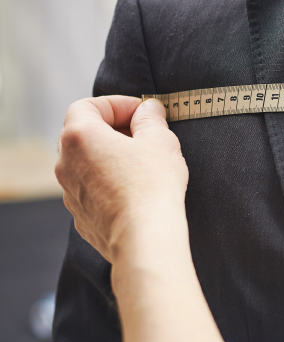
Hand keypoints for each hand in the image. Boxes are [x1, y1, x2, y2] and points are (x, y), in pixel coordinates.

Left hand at [56, 96, 188, 266]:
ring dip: (110, 157)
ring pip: (86, 164)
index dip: (116, 104)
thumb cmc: (152, 185)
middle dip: (113, 130)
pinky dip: (109, 183)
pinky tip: (136, 190)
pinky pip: (91, 190)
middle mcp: (65, 163)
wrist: (144, 236)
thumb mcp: (160, 140)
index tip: (141, 112)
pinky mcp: (80, 216)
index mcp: (79, 137)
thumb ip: (151, 119)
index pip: (87, 106)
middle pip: (83, 134)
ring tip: (143, 164)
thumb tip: (149, 110)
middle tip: (144, 135)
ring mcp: (69, 192)